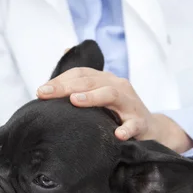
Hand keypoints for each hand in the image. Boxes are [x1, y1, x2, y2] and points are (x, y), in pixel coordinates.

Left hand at [37, 68, 192, 153]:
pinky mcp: (140, 122)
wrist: (152, 129)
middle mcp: (118, 87)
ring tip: (75, 101)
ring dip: (92, 97)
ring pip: (111, 94)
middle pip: (90, 81)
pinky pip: (133, 125)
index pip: (80, 74)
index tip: (40, 91)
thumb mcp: (100, 97)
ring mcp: (130, 104)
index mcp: (105, 80)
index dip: (60, 80)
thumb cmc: (120, 113)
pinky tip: (117, 134)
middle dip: (66, 86)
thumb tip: (61, 57)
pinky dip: (126, 129)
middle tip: (45, 93)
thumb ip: (81, 86)